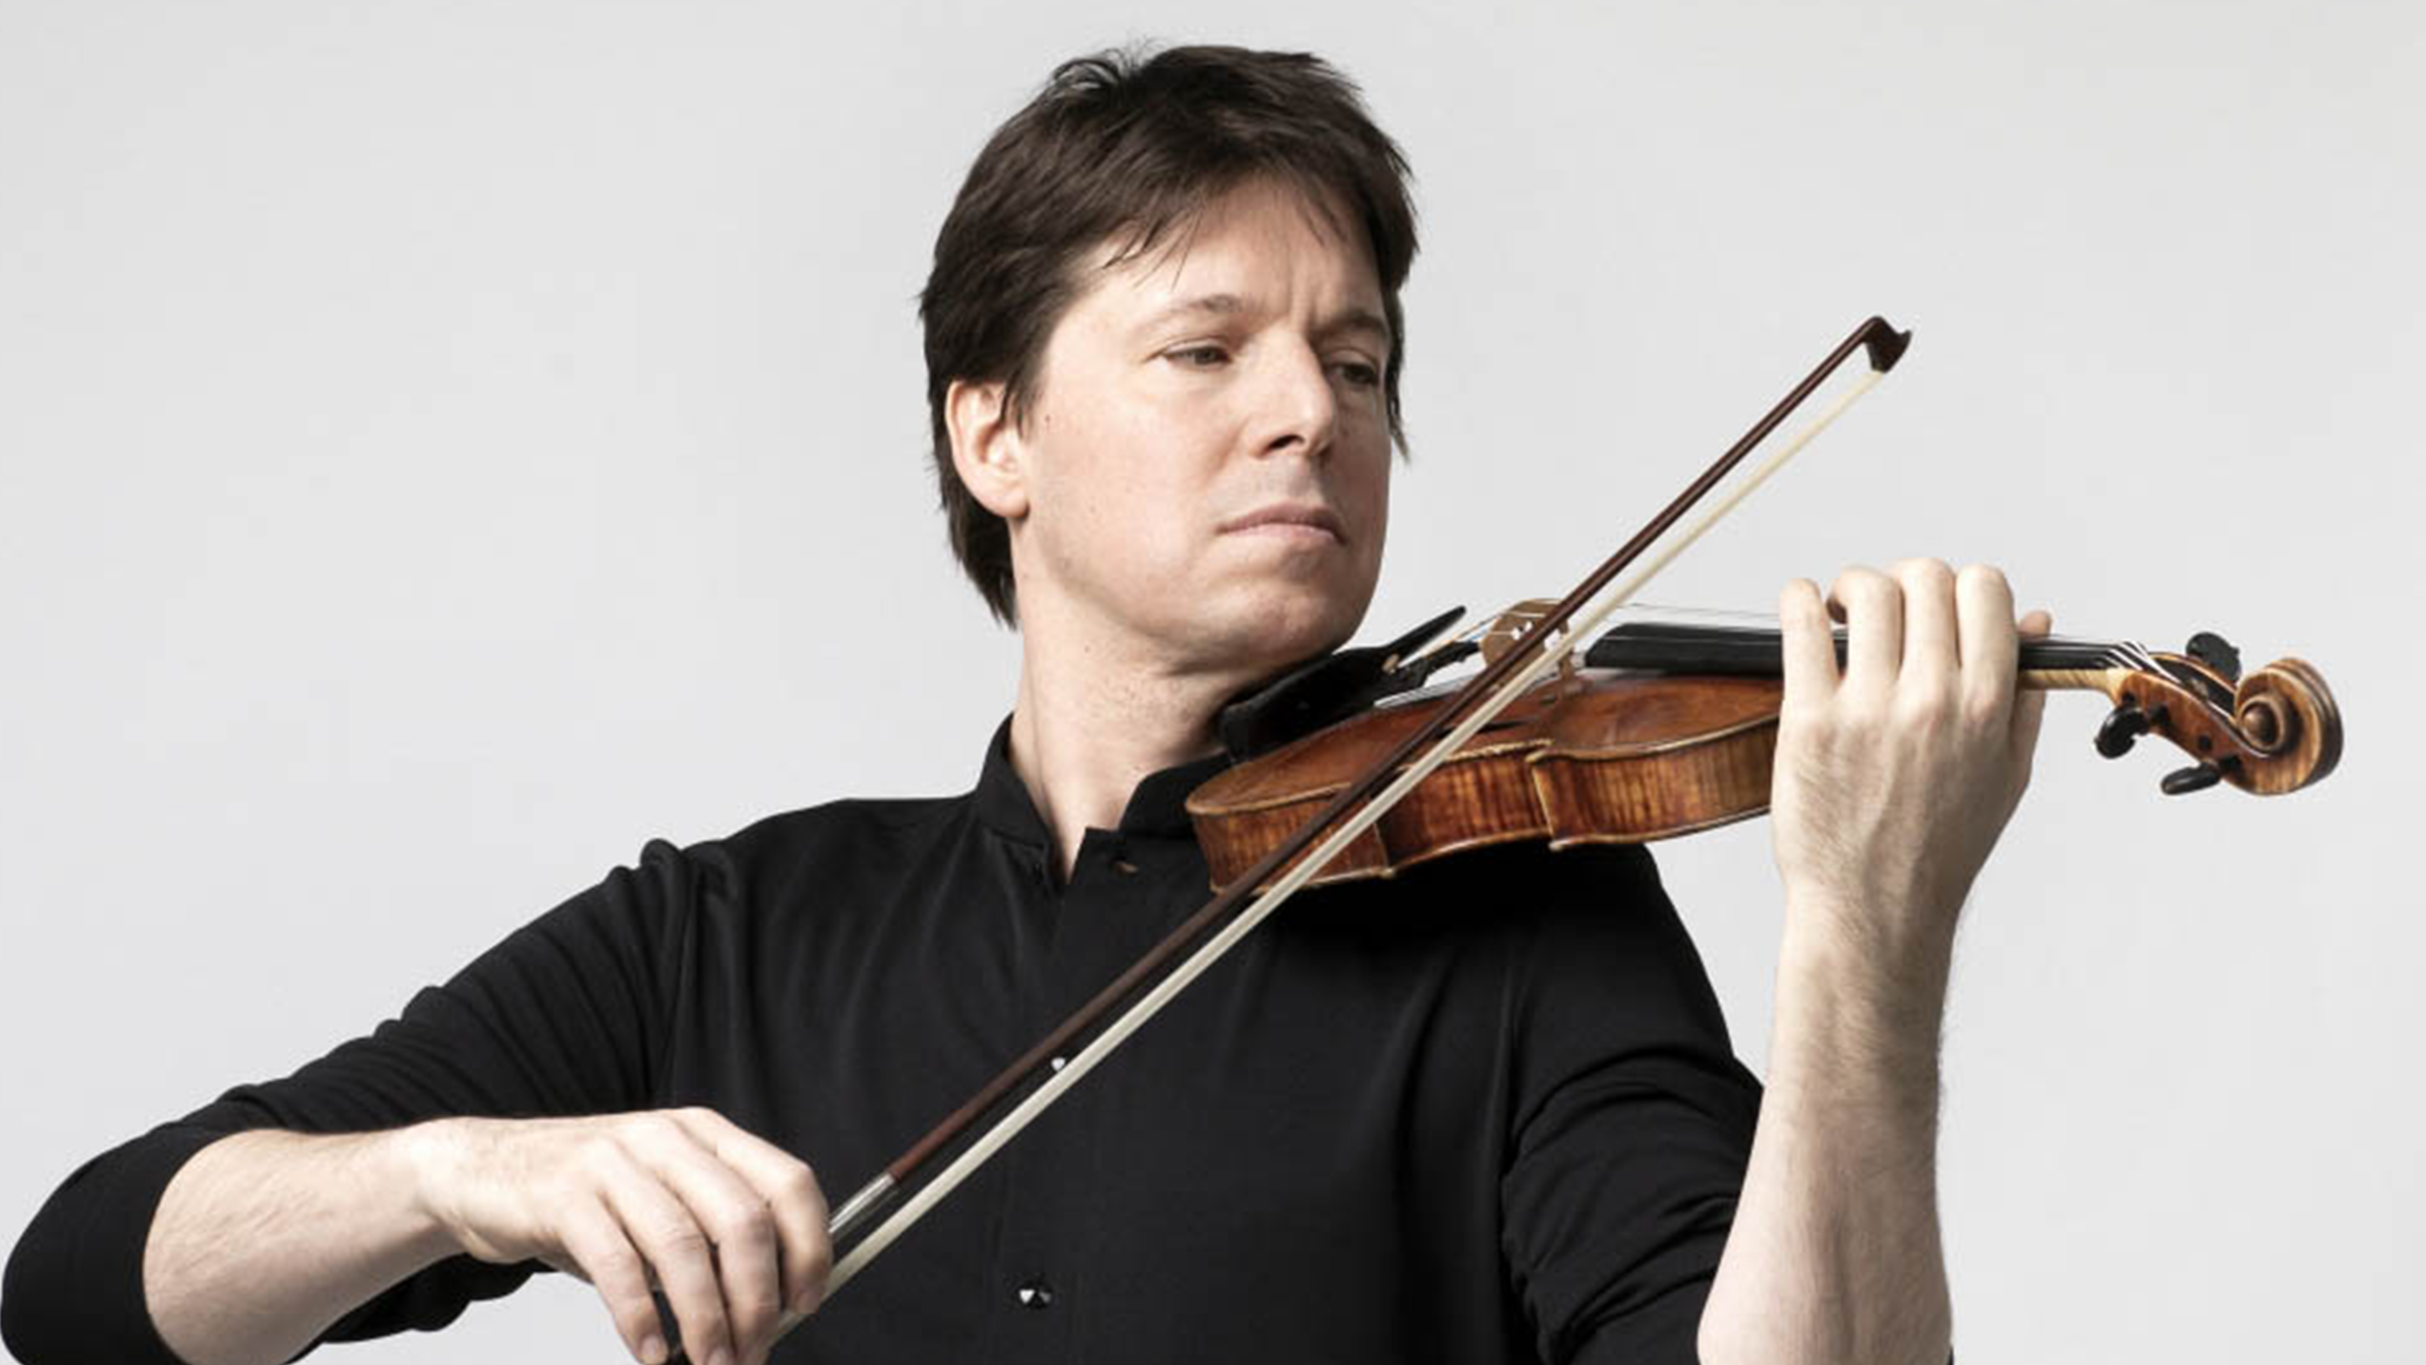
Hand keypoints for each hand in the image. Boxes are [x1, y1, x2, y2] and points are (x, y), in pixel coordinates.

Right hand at [409, 1108, 829, 1364]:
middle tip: (754, 1350)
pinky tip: (649, 1352)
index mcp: (706, 1135)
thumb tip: (769, 1308)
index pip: (787, 1182)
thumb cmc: (586, 1199)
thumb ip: (712, 1237)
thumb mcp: (660, 1199)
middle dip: (757, 1299)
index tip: (806, 1302)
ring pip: (683, 1246)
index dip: (809, 1246)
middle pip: (742, 1220)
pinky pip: (617, 1265)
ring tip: (710, 1362)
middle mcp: (666, 1139)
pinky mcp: (563, 1197)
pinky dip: (640, 1318)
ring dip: (705, 1319)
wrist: (481, 1172)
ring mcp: (613, 1163)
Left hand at [1771, 560, 2049, 983]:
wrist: (1875, 911)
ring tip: (1839, 611)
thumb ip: (2022, 693)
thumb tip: (2032, 618)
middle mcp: (1933, 700)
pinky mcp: (1809, 722)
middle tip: (1881, 608)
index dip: (1959, 585)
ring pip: (1867, 591)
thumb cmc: (1939, 848)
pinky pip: (1800, 626)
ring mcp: (1869, 709)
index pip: (1985, 588)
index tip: (1935, 607)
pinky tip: (1801, 608)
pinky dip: (1798, 599)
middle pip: (1924, 577)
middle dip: (1903, 580)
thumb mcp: (2007, 775)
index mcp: (1987, 706)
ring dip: (1851, 586)